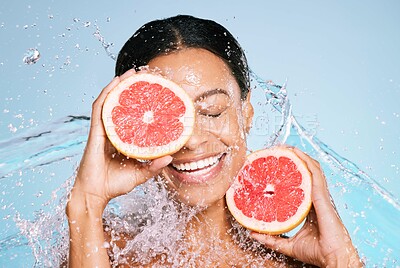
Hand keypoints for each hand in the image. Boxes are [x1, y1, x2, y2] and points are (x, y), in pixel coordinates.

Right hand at [70, 69, 171, 207]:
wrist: (95, 194)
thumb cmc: (115, 184)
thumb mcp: (140, 173)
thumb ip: (154, 166)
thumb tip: (170, 157)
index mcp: (122, 138)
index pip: (131, 115)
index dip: (139, 102)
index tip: (153, 91)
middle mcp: (112, 131)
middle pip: (121, 104)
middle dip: (130, 88)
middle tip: (144, 75)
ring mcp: (102, 129)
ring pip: (110, 101)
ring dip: (119, 85)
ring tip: (132, 73)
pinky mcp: (95, 131)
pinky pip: (100, 107)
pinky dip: (107, 93)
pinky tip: (116, 82)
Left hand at [251, 147, 362, 266]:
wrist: (332, 259)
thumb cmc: (316, 252)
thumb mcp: (288, 244)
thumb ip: (271, 238)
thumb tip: (252, 233)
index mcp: (310, 206)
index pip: (300, 183)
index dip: (290, 171)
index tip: (276, 164)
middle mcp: (316, 198)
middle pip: (305, 171)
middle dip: (293, 158)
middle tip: (278, 150)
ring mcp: (321, 196)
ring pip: (311, 168)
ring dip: (299, 155)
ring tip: (285, 146)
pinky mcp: (322, 196)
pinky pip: (315, 174)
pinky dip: (306, 161)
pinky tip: (296, 153)